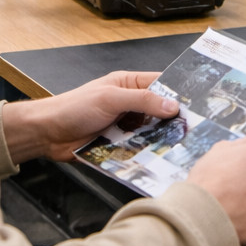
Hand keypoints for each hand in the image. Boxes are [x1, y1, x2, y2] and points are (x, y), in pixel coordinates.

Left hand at [2, 71, 179, 163]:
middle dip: (174, 120)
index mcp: (129, 84)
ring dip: (161, 140)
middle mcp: (130, 104)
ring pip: (152, 133)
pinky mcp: (119, 145)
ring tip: (181, 147)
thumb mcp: (110, 98)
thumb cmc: (73, 107)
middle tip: (194, 129)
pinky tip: (159, 160)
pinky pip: (139, 150)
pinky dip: (147, 154)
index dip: (179, 93)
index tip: (199, 103)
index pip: (162, 84)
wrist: (46, 133)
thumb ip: (142, 100)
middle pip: (160, 112)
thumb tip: (172, 105)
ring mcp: (125, 126)